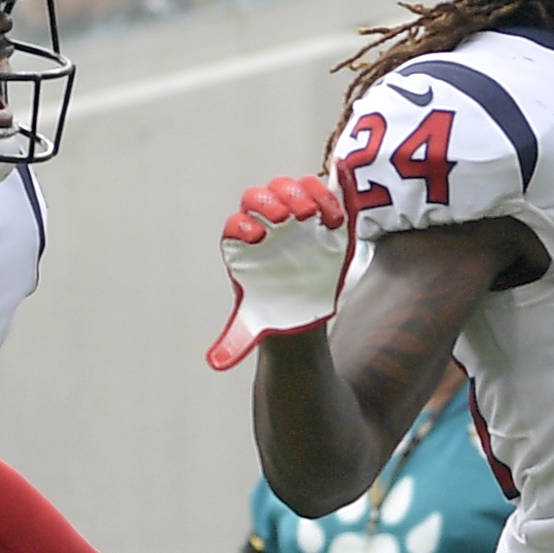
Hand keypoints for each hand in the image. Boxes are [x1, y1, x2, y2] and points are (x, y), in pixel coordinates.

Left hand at [209, 174, 352, 370]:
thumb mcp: (255, 326)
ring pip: (289, 188)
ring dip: (300, 194)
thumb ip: (237, 340)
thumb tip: (216, 364)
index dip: (242, 226)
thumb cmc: (274, 308)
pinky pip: (321, 190)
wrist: (304, 302)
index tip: (256, 239)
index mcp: (242, 247)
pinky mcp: (318, 211)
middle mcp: (264, 224)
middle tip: (288, 218)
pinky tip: (337, 214)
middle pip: (259, 198)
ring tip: (314, 217)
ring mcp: (291, 213)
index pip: (236, 226)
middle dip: (272, 203)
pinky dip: (330, 194)